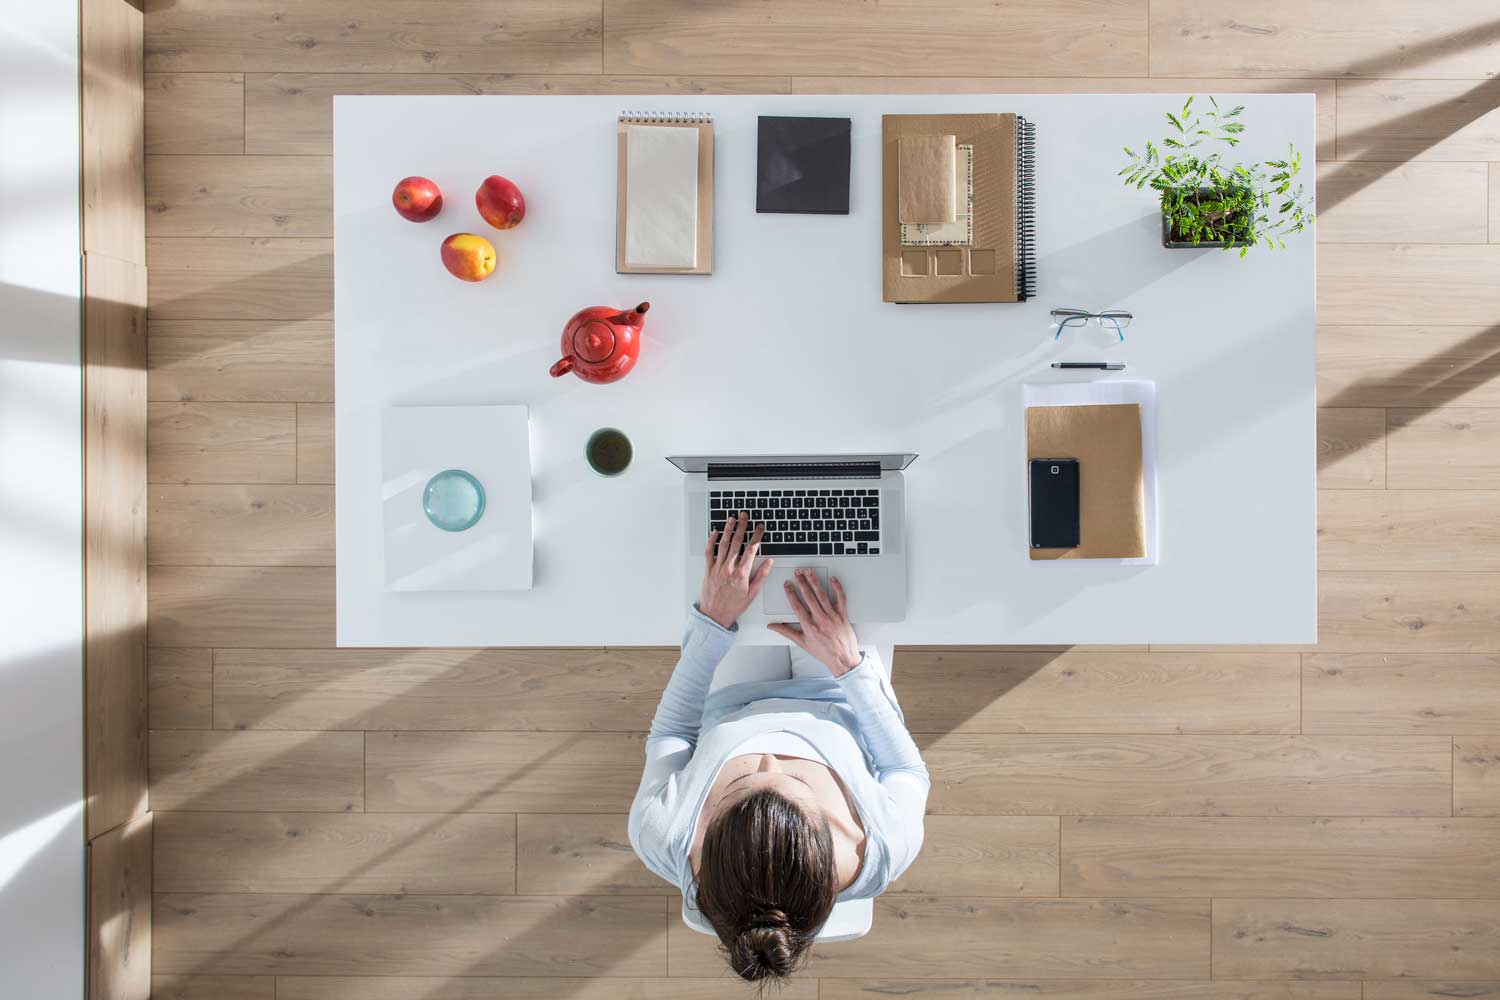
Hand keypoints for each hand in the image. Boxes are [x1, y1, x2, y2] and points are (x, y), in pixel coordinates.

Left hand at [698, 511, 774, 629]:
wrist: (715, 615)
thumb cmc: (734, 606)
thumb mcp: (752, 593)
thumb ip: (761, 575)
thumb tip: (769, 562)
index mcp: (741, 573)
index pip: (752, 549)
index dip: (757, 536)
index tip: (760, 528)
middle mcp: (729, 568)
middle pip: (737, 542)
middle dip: (742, 527)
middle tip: (745, 516)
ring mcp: (717, 567)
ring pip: (723, 544)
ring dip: (728, 530)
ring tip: (732, 519)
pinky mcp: (708, 569)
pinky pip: (709, 551)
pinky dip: (711, 540)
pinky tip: (714, 532)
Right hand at [767, 568, 861, 676]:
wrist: (842, 659)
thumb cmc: (824, 652)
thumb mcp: (801, 642)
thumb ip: (786, 631)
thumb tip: (773, 626)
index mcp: (809, 626)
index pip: (797, 605)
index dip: (791, 593)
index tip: (787, 584)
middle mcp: (820, 619)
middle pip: (808, 596)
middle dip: (801, 582)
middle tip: (797, 573)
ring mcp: (832, 616)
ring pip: (822, 595)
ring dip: (815, 582)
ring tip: (809, 572)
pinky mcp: (842, 615)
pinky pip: (840, 598)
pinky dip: (837, 588)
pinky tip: (833, 580)